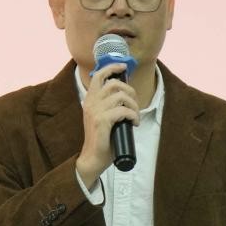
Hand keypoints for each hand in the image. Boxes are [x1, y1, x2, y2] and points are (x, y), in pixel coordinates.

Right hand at [75, 63, 139, 188]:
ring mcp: (95, 111)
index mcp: (89, 100)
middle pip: (114, 84)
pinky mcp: (101, 121)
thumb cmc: (101, 139)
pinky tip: (135, 123)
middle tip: (135, 104)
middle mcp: (90, 103)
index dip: (112, 68)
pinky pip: (123, 111)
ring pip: (120, 96)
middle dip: (130, 91)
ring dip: (133, 105)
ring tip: (136, 116)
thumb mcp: (102, 117)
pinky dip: (133, 115)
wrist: (92, 158)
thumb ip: (108, 105)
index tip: (123, 67)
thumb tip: (126, 95)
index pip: (98, 75)